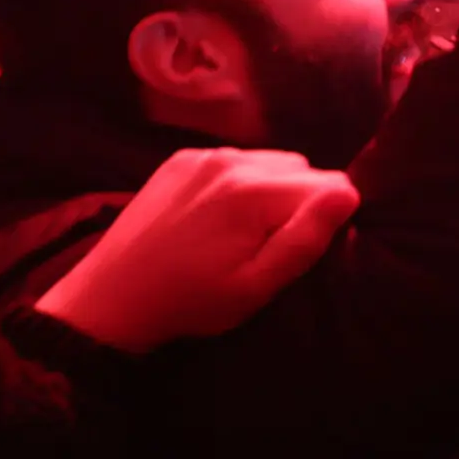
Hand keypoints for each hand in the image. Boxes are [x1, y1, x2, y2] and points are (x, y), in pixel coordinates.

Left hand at [34, 148, 358, 353]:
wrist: (108, 301)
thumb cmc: (189, 303)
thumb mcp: (255, 287)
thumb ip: (305, 239)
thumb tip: (350, 194)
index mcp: (254, 192)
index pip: (333, 184)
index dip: (327, 219)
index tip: (297, 250)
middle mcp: (232, 160)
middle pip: (304, 168)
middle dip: (301, 202)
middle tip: (267, 246)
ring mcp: (203, 155)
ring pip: (272, 161)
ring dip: (272, 190)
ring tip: (241, 232)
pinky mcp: (181, 159)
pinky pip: (236, 160)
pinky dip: (240, 182)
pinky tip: (216, 218)